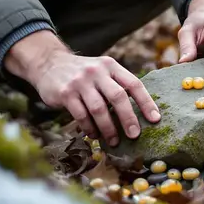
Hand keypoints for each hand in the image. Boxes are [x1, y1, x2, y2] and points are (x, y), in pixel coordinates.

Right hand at [4, 31, 160, 145]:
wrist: (49, 63)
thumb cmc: (82, 74)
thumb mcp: (101, 70)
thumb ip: (116, 85)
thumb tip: (139, 113)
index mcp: (110, 66)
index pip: (133, 84)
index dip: (146, 102)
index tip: (155, 119)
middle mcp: (97, 71)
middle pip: (118, 97)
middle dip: (129, 119)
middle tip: (134, 135)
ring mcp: (80, 82)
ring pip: (99, 109)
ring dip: (108, 128)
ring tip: (113, 140)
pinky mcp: (66, 93)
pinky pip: (81, 116)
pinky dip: (90, 128)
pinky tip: (94, 134)